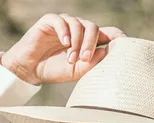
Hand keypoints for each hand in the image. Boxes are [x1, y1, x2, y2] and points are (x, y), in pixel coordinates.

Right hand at [0, 13, 125, 84]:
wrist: (30, 69)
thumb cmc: (54, 69)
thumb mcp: (75, 71)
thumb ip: (90, 64)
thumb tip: (106, 52)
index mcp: (89, 41)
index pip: (108, 33)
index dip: (117, 35)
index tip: (124, 43)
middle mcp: (79, 30)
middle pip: (93, 27)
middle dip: (91, 43)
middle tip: (85, 59)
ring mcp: (65, 24)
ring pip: (78, 24)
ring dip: (77, 43)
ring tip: (70, 59)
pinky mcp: (50, 21)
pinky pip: (61, 21)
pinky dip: (65, 32)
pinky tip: (65, 44)